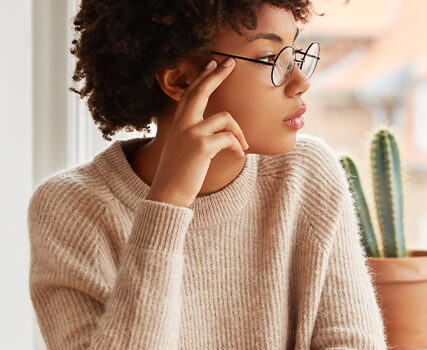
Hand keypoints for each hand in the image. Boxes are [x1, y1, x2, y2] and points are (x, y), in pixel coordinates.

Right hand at [147, 57, 249, 206]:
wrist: (168, 194)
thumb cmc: (180, 173)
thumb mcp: (185, 148)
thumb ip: (197, 134)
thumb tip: (222, 129)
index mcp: (178, 123)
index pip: (190, 93)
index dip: (202, 77)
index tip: (212, 63)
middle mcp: (182, 124)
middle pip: (200, 91)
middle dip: (216, 75)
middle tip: (231, 63)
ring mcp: (191, 133)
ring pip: (225, 118)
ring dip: (239, 132)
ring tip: (242, 146)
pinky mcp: (202, 146)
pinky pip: (229, 138)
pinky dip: (237, 146)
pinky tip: (238, 156)